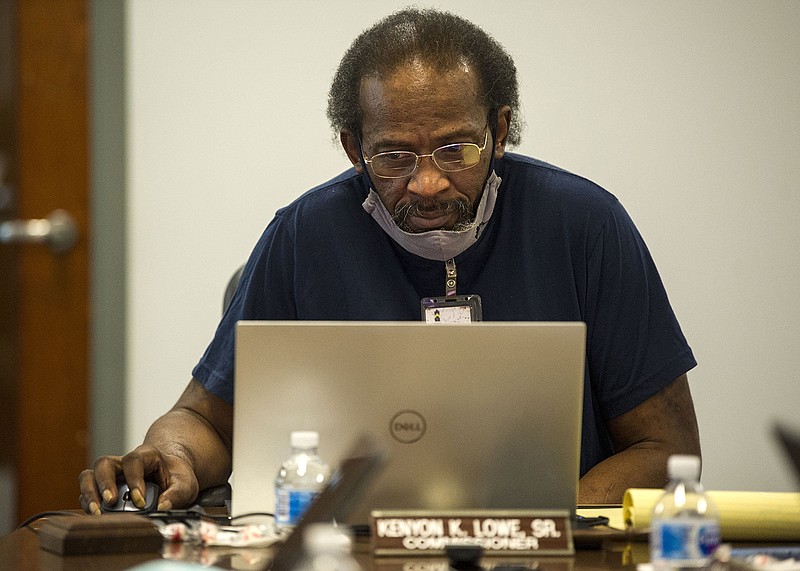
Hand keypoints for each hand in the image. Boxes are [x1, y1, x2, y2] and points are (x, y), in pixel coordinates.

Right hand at [79, 444, 199, 514]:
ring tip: (97, 512)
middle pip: (104, 464)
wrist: (172, 476)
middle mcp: (124, 463)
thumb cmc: (177, 478)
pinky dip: (88, 504)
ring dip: (90, 494)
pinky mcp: (103, 489)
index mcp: (146, 456)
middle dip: (104, 483)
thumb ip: (177, 494)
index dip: (134, 480)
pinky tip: (95, 515)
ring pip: (89, 475)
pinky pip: (88, 493)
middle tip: (111, 501)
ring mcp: (111, 475)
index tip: (140, 501)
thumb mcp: (185, 484)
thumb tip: (162, 506)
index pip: (134, 462)